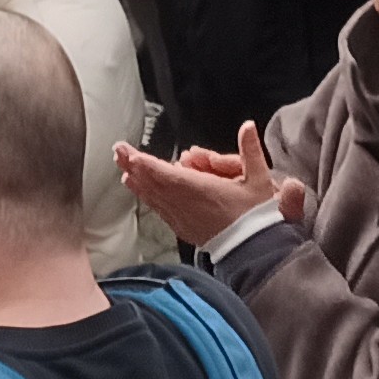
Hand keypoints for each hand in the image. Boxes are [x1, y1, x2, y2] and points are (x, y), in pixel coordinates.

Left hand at [112, 123, 296, 247]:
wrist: (254, 251)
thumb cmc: (256, 217)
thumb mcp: (259, 181)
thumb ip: (251, 151)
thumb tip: (248, 127)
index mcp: (202, 191)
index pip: (168, 175)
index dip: (147, 164)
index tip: (130, 154)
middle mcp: (187, 205)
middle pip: (154, 183)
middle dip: (134, 166)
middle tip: (118, 151)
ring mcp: (183, 218)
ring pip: (154, 197)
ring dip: (138, 181)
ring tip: (123, 167)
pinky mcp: (183, 228)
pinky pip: (160, 209)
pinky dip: (147, 197)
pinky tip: (140, 190)